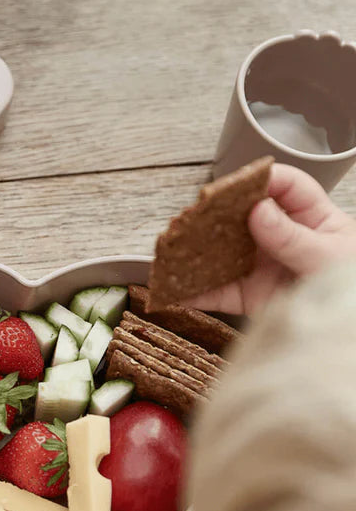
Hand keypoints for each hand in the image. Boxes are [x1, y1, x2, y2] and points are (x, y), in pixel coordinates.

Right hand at [191, 163, 355, 314]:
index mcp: (311, 218)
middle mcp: (279, 238)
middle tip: (194, 216)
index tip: (236, 185)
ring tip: (173, 250)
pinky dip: (193, 293)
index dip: (260, 180)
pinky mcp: (247, 296)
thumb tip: (259, 210)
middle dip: (214, 215)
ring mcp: (260, 267)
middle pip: (241, 217)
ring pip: (222, 253)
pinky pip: (215, 293)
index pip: (285, 186)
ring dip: (196, 252)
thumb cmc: (350, 286)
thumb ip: (293, 237)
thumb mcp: (329, 257)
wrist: (343, 330)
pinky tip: (177, 289)